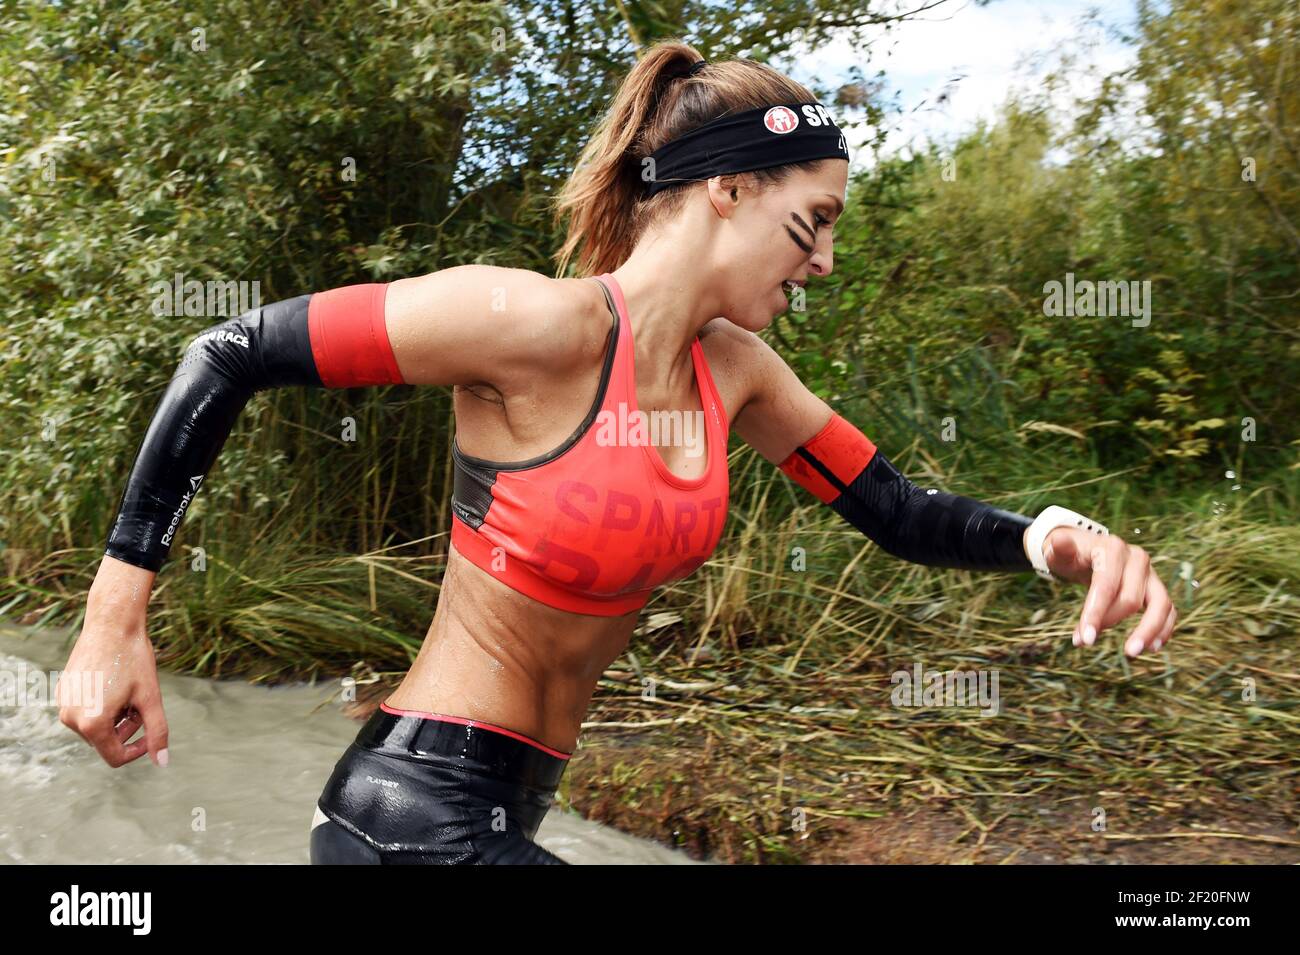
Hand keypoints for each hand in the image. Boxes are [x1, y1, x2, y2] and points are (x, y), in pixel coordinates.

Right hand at [58, 604, 169, 767]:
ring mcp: (63, 704)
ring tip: (128, 692)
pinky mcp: (62, 691)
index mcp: (91, 724)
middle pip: (105, 740)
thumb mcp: (150, 699)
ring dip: (115, 716)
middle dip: (126, 727)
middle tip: (140, 703)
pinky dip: (102, 704)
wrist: (111, 624)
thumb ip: (157, 732)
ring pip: (95, 725)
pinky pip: (85, 710)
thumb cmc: (134, 660)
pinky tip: (113, 682)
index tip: (151, 732)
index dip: (138, 750)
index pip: (115, 757)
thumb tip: (162, 762)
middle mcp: (70, 718)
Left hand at [1041, 527, 1177, 656]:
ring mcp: (1150, 574)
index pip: (1106, 585)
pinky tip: (1152, 647)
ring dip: (1148, 631)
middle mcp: (1137, 559)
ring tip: (1131, 653)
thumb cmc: (1071, 554)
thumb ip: (1060, 548)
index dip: (1096, 613)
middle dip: (1108, 623)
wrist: (1087, 550)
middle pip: (1130, 599)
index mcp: (1112, 549)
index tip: (1085, 639)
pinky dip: (1164, 629)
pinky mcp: (1156, 587)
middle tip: (1085, 642)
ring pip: (1161, 604)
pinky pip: (1168, 610)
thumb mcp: (1060, 550)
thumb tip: (1058, 541)